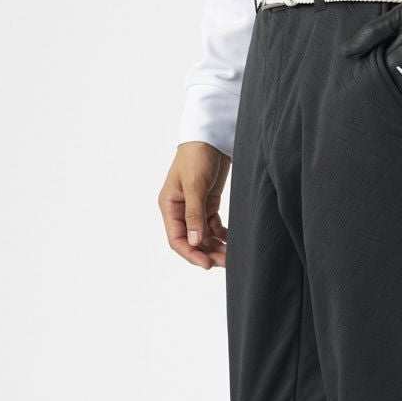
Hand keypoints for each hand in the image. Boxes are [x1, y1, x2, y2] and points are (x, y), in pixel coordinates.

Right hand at [158, 141, 230, 268]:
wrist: (211, 136)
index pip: (177, 239)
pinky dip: (222, 236)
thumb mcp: (195, 185)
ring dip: (215, 247)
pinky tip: (232, 241)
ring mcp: (194, 208)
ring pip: (203, 236)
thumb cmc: (197, 156)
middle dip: (207, 253)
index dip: (191, 254)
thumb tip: (194, 242)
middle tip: (225, 262)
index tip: (207, 264)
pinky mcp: (208, 204)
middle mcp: (180, 210)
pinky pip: (213, 227)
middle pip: (191, 241)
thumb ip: (194, 214)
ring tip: (231, 255)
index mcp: (169, 206)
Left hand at [343, 0, 401, 130]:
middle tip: (374, 103)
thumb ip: (371, 33)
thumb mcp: (400, 16)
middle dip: (382, 97)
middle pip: (386, 98)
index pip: (372, 81)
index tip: (363, 85)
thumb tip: (345, 52)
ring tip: (395, 106)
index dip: (369, 81)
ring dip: (398, 108)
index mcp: (394, 63)